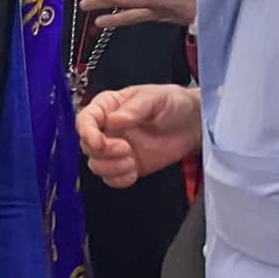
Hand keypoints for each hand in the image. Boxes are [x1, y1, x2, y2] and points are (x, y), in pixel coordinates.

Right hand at [76, 84, 201, 188]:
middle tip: (126, 149)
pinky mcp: (127, 166)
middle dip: (103, 152)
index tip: (98, 142)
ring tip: (132, 160)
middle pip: (87, 146)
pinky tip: (134, 171)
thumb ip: (133, 109)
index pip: (85, 120)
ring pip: (96, 165)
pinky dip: (120, 179)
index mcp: (107, 107)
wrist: (194, 124)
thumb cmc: (173, 103)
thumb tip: (113, 121)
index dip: (86, 132)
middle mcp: (107, 129)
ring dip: (111, 167)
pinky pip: (111, 179)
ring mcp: (115, 150)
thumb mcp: (154, 98)